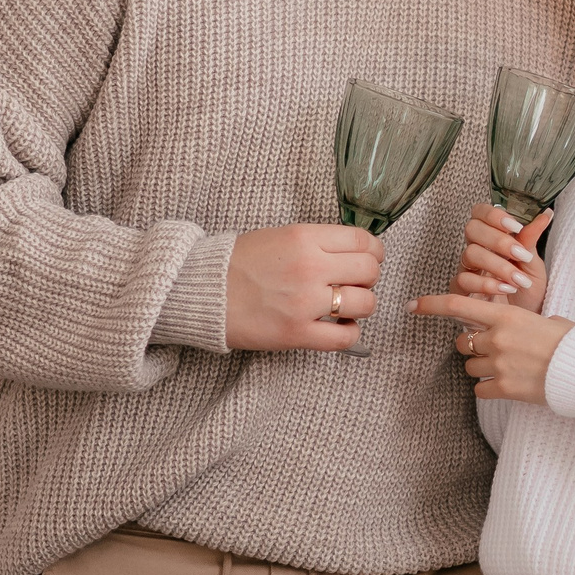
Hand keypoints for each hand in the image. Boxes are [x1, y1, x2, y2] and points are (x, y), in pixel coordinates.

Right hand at [225, 224, 381, 351]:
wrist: (201, 290)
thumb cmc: (237, 263)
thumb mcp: (279, 237)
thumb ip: (316, 243)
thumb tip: (351, 252)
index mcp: (305, 238)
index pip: (363, 241)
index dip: (373, 251)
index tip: (369, 258)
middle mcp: (310, 267)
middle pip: (370, 271)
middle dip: (368, 278)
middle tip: (354, 283)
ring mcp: (305, 302)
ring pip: (366, 303)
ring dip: (361, 306)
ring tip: (345, 306)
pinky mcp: (297, 333)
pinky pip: (345, 337)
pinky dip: (349, 333)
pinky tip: (338, 327)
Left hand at [409, 292, 573, 403]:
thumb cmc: (571, 341)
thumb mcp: (546, 319)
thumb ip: (521, 321)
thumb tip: (515, 326)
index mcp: (507, 315)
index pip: (458, 305)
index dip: (431, 304)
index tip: (412, 306)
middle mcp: (497, 339)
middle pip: (463, 342)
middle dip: (473, 346)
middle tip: (495, 349)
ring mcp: (499, 365)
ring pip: (470, 367)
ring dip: (484, 368)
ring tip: (510, 368)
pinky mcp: (505, 389)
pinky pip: (481, 390)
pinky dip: (490, 389)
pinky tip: (510, 385)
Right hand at [449, 205, 550, 310]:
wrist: (524, 321)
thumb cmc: (527, 290)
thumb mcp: (533, 264)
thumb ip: (531, 239)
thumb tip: (545, 213)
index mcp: (492, 237)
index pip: (480, 213)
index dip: (493, 214)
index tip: (516, 226)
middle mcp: (477, 250)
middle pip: (472, 229)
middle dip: (498, 240)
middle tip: (520, 255)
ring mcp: (467, 270)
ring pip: (470, 254)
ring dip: (497, 265)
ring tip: (518, 279)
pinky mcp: (461, 291)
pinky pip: (463, 280)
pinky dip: (486, 283)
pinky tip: (506, 288)